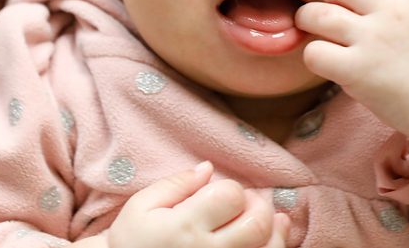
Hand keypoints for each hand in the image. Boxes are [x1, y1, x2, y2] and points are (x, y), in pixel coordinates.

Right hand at [105, 162, 289, 247]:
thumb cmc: (133, 240)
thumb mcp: (142, 206)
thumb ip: (176, 184)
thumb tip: (208, 168)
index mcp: (185, 226)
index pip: (231, 196)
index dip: (231, 189)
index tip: (219, 193)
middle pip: (258, 224)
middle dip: (258, 206)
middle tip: (243, 204)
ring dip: (273, 228)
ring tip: (259, 217)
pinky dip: (274, 247)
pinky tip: (271, 236)